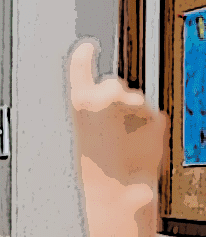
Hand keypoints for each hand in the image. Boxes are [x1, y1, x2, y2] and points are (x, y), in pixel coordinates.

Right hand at [68, 40, 165, 206]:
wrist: (120, 188)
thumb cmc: (96, 170)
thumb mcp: (79, 134)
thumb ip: (89, 111)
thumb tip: (100, 104)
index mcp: (82, 102)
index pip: (80, 66)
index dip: (83, 55)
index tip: (87, 48)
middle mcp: (109, 97)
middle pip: (112, 86)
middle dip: (112, 102)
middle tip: (107, 129)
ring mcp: (136, 104)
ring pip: (133, 102)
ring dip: (129, 118)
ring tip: (121, 144)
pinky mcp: (157, 114)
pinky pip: (149, 116)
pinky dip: (144, 128)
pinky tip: (135, 145)